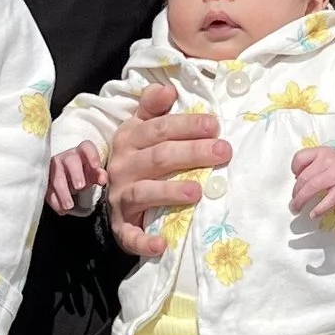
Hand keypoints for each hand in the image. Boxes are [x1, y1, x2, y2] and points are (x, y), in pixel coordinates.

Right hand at [47, 139, 106, 215]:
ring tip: (69, 206)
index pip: (86, 147)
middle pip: (70, 160)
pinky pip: (48, 190)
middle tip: (80, 187)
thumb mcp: (92, 174)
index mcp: (81, 153)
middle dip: (75, 173)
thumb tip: (102, 179)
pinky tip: (61, 210)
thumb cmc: (83, 174)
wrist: (67, 181)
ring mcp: (54, 167)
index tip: (96, 166)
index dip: (91, 154)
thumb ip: (99, 175)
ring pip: (56, 176)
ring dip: (63, 191)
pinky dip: (55, 201)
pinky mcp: (45, 180)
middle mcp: (66, 157)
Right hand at [105, 83, 230, 261]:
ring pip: (144, 192)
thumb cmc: (137, 155)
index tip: (214, 125)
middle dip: (192, 153)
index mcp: (129, 139)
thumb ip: (153, 107)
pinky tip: (162, 244)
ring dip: (170, 191)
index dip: (187, 126)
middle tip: (223, 151)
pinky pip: (129, 234)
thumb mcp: (139, 127)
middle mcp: (123, 166)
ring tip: (198, 190)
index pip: (159, 129)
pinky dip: (143, 241)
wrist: (111, 193)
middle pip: (159, 157)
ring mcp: (121, 197)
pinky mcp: (121, 225)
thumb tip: (167, 89)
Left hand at [291, 145, 334, 218]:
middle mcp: (328, 161)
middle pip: (304, 177)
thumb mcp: (327, 158)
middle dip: (295, 192)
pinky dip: (318, 209)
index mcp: (322, 152)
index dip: (294, 169)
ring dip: (300, 201)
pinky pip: (327, 201)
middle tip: (293, 202)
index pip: (300, 157)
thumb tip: (296, 181)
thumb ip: (313, 165)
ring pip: (311, 188)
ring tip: (296, 209)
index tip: (294, 178)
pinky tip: (313, 214)